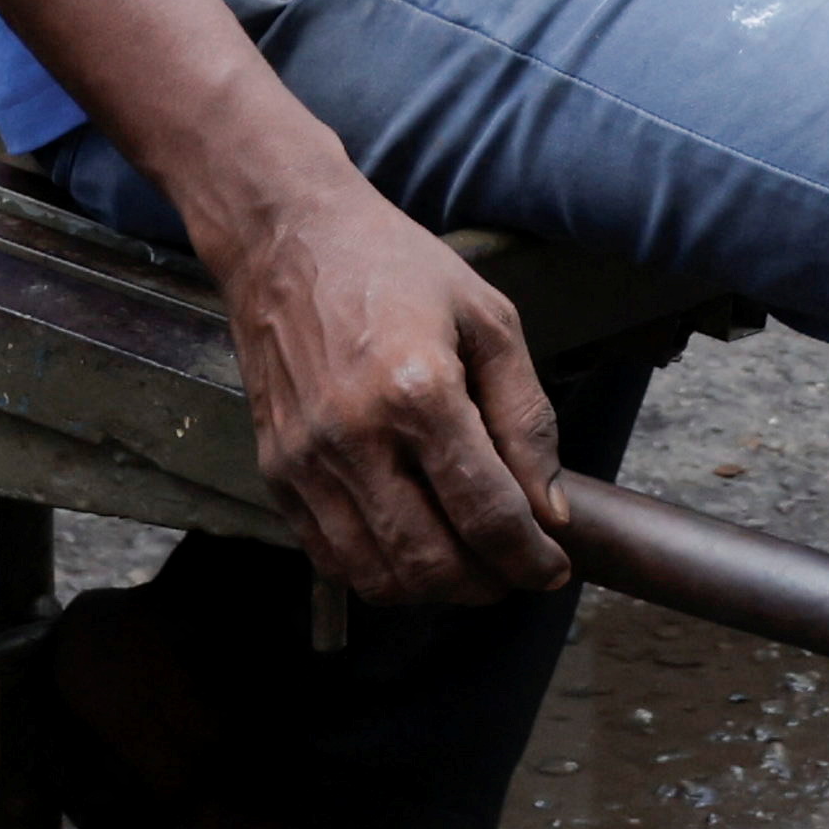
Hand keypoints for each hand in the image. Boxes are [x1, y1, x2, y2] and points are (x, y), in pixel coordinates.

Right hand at [202, 177, 574, 609]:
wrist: (286, 238)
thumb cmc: (393, 268)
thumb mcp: (488, 320)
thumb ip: (526, 418)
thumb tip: (549, 510)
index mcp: (418, 391)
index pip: (487, 514)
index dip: (531, 559)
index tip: (554, 568)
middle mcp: (354, 436)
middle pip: (433, 562)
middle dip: (488, 584)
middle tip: (515, 569)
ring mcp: (305, 460)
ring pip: (379, 577)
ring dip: (435, 590)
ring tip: (468, 564)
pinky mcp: (274, 471)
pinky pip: (331, 558)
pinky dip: (380, 573)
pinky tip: (412, 546)